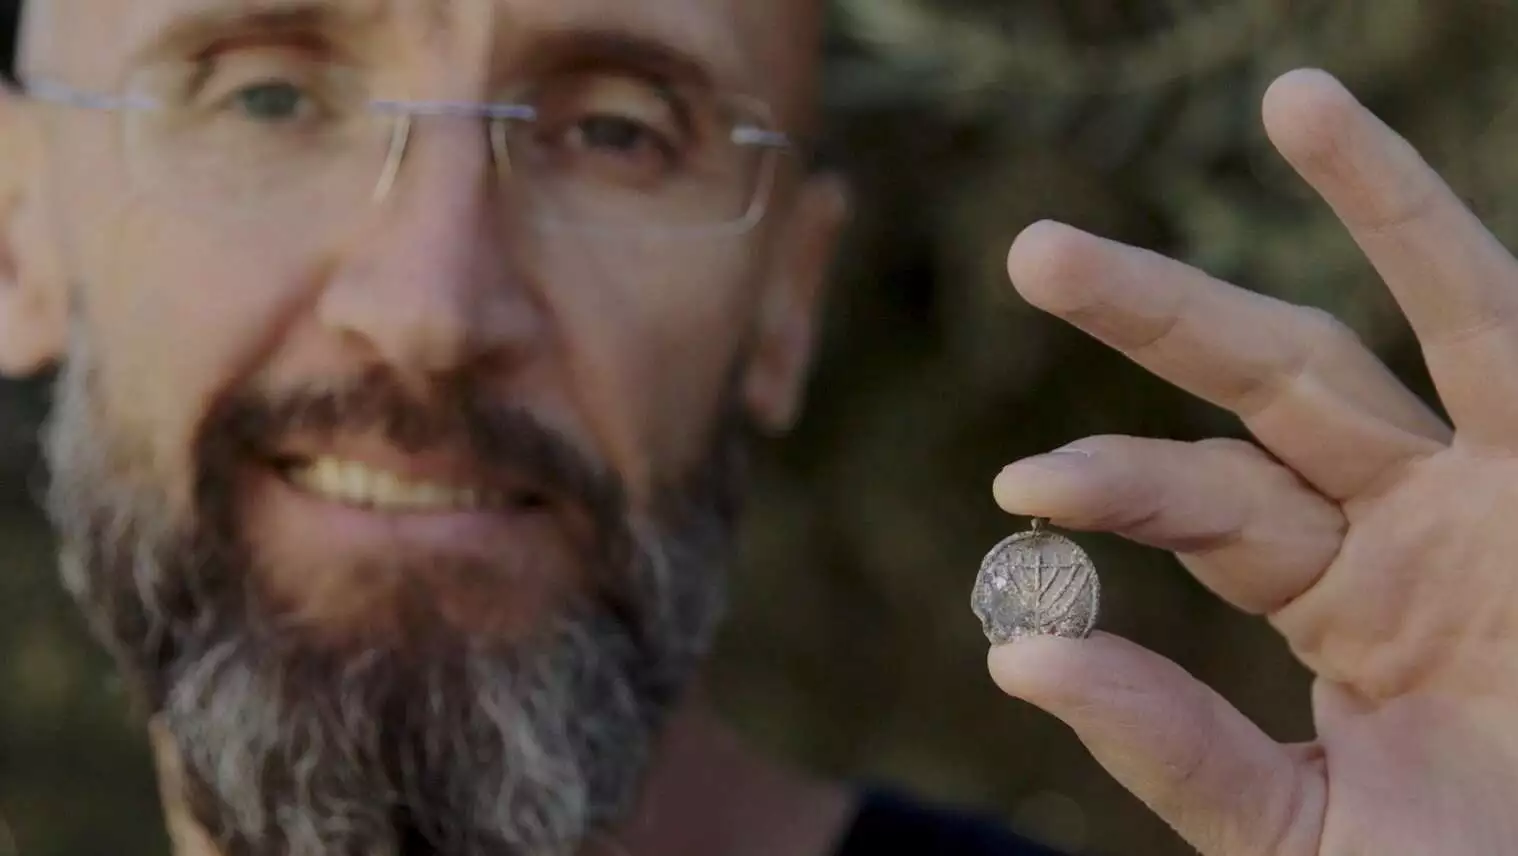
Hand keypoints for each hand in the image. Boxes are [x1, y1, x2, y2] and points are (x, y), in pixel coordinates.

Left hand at [990, 68, 1517, 855]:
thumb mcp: (1301, 830)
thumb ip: (1175, 749)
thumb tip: (1018, 655)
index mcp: (1341, 597)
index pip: (1206, 503)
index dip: (1118, 480)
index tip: (1020, 487)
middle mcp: (1416, 520)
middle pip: (1275, 382)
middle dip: (1161, 315)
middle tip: (1035, 252)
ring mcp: (1506, 490)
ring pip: (1433, 319)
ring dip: (1372, 201)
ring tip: (1292, 93)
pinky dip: (1455, 246)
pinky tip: (1391, 158)